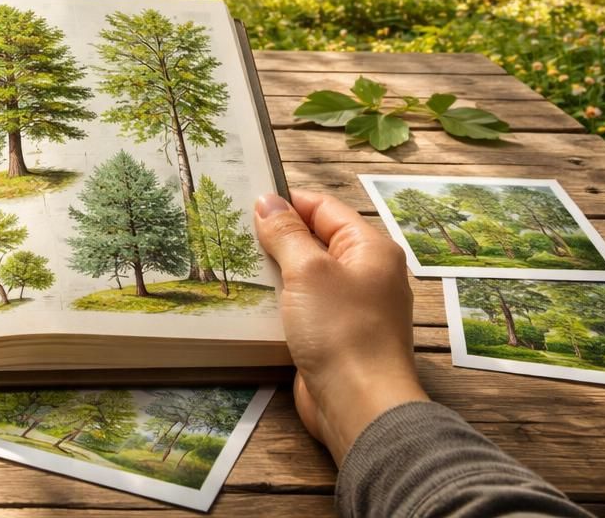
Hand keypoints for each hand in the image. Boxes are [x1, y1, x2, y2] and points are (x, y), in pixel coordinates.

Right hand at [253, 189, 427, 467]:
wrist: (359, 404)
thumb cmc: (341, 330)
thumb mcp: (308, 270)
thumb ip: (286, 233)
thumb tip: (268, 201)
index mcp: (370, 248)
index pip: (324, 208)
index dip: (287, 202)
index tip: (247, 201)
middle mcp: (366, 273)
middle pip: (315, 240)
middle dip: (277, 237)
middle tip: (234, 232)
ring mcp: (351, 306)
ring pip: (306, 275)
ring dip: (275, 271)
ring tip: (235, 262)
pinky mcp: (334, 335)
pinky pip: (303, 306)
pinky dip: (280, 301)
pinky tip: (251, 300)